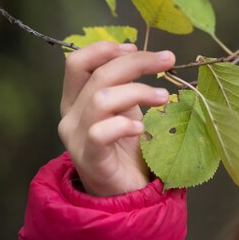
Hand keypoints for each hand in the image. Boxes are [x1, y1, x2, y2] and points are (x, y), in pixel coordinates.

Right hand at [58, 42, 174, 195]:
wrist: (124, 192)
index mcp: (76, 99)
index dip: (105, 49)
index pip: (77, 62)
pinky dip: (124, 125)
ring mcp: (77, 138)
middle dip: (136, 62)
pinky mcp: (91, 159)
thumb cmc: (126, 148)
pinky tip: (142, 128)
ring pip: (100, 100)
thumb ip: (125, 86)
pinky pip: (101, 133)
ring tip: (163, 97)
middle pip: (97, 75)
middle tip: (168, 60)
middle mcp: (71, 116)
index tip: (134, 47)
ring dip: (137, 91)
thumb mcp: (125, 109)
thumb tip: (141, 54)